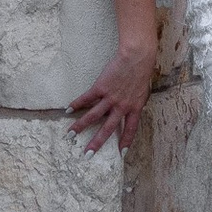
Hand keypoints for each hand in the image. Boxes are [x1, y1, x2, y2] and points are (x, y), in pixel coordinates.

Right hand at [69, 39, 154, 155]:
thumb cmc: (142, 70)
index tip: (121, 154)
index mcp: (135, 107)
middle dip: (97, 143)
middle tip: (87, 155)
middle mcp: (122, 106)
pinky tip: (68, 109)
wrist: (137, 57)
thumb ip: (135, 101)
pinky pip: (86, 98)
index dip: (126, 141)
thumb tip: (128, 108)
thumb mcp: (143, 90)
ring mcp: (110, 97)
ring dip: (80, 126)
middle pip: (108, 129)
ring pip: (93, 116)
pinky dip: (76, 104)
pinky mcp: (101, 87)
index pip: (131, 129)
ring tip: (70, 134)